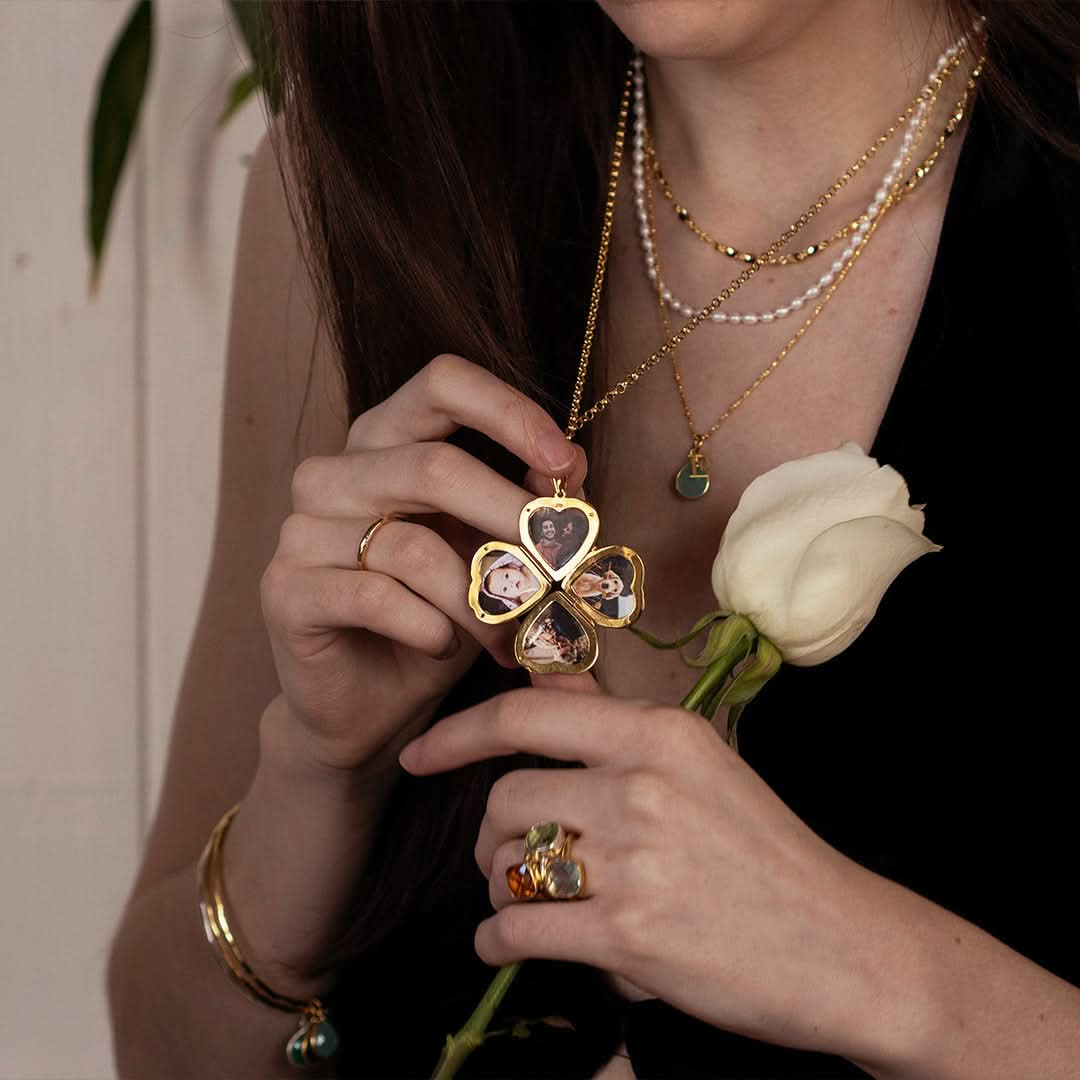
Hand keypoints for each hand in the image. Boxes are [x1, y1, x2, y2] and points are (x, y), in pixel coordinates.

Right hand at [258, 352, 587, 777]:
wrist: (367, 704)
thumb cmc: (437, 618)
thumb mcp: (493, 556)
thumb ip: (526, 504)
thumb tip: (572, 464)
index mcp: (385, 441)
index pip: (441, 383)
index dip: (508, 412)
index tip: (563, 462)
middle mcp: (334, 473)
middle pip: (433, 467)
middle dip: (512, 521)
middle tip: (561, 569)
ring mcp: (301, 529)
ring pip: (411, 547)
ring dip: (479, 600)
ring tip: (511, 636)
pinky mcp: (286, 589)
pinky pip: (373, 596)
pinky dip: (428, 626)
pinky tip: (445, 645)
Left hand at [398, 674, 894, 1062]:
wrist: (845, 946)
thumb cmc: (768, 855)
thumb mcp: (702, 768)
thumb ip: (618, 730)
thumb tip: (544, 682)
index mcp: (660, 733)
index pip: (529, 713)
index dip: (459, 733)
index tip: (422, 755)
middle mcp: (643, 784)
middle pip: (505, 798)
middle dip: (487, 837)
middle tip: (503, 860)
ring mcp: (637, 859)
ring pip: (506, 864)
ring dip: (496, 888)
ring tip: (520, 902)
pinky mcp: (631, 933)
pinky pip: (520, 929)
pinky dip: (498, 941)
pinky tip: (508, 945)